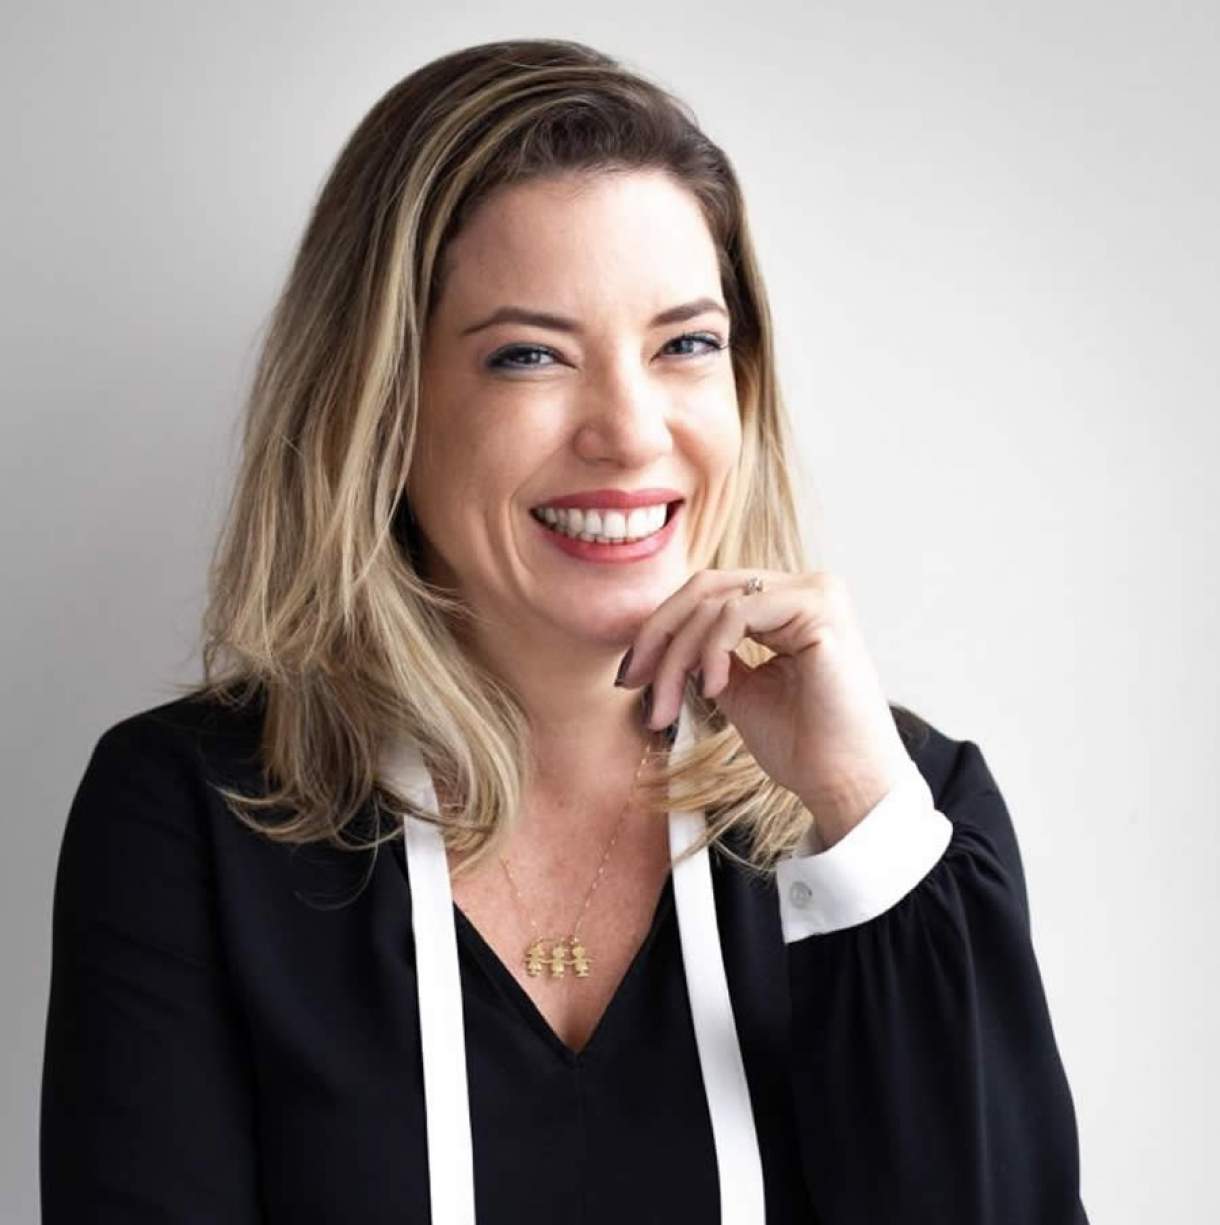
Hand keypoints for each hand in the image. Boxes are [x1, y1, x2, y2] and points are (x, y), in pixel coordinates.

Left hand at [616, 569, 911, 844]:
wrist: (845, 785)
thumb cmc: (803, 746)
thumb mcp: (740, 691)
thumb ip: (708, 657)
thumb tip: (659, 644)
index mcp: (789, 603)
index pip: (709, 593)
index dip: (661, 629)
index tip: (632, 675)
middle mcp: (806, 588)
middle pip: (705, 588)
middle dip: (658, 636)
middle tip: (632, 681)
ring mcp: (816, 593)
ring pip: (714, 602)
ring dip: (678, 656)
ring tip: (670, 705)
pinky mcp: (820, 610)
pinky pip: (737, 613)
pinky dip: (711, 650)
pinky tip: (714, 688)